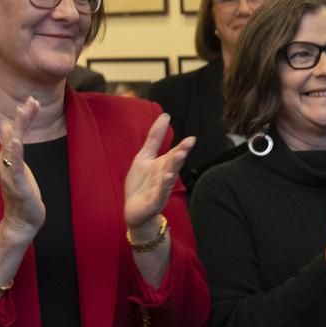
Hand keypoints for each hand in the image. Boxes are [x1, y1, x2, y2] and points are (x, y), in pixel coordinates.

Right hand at [0, 98, 44, 241]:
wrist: (21, 220)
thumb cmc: (22, 193)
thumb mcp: (19, 167)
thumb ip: (15, 149)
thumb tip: (11, 131)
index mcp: (6, 158)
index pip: (15, 132)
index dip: (24, 117)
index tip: (32, 100)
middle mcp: (4, 162)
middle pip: (14, 135)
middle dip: (23, 118)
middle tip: (30, 100)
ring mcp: (9, 173)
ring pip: (13, 146)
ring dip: (19, 129)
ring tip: (23, 112)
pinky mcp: (17, 183)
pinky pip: (15, 165)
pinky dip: (15, 152)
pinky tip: (17, 141)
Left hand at [123, 114, 194, 236]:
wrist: (134, 210)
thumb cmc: (141, 184)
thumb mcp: (144, 157)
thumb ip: (155, 138)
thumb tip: (165, 115)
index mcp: (163, 165)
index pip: (174, 153)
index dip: (182, 147)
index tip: (191, 139)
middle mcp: (165, 176)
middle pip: (173, 164)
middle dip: (179, 156)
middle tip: (186, 147)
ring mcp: (161, 189)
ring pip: (169, 178)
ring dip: (173, 169)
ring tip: (177, 160)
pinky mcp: (154, 202)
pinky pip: (160, 194)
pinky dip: (163, 188)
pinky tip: (166, 179)